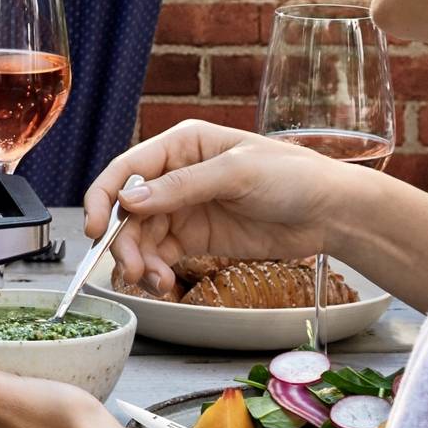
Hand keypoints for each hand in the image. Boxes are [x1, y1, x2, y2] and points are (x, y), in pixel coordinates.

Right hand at [83, 121, 363, 297]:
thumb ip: (181, 187)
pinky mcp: (198, 238)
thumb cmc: (292, 177)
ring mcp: (186, 208)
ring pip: (142, 235)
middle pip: (129, 208)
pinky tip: (163, 282)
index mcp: (182, 145)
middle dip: (124, 239)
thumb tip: (128, 201)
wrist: (332, 213)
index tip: (95, 228)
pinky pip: (163, 253)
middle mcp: (176, 175)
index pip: (128, 168)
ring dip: (139, 259)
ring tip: (152, 281)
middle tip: (129, 268)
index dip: (104, 197)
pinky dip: (156, 269)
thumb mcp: (237, 173)